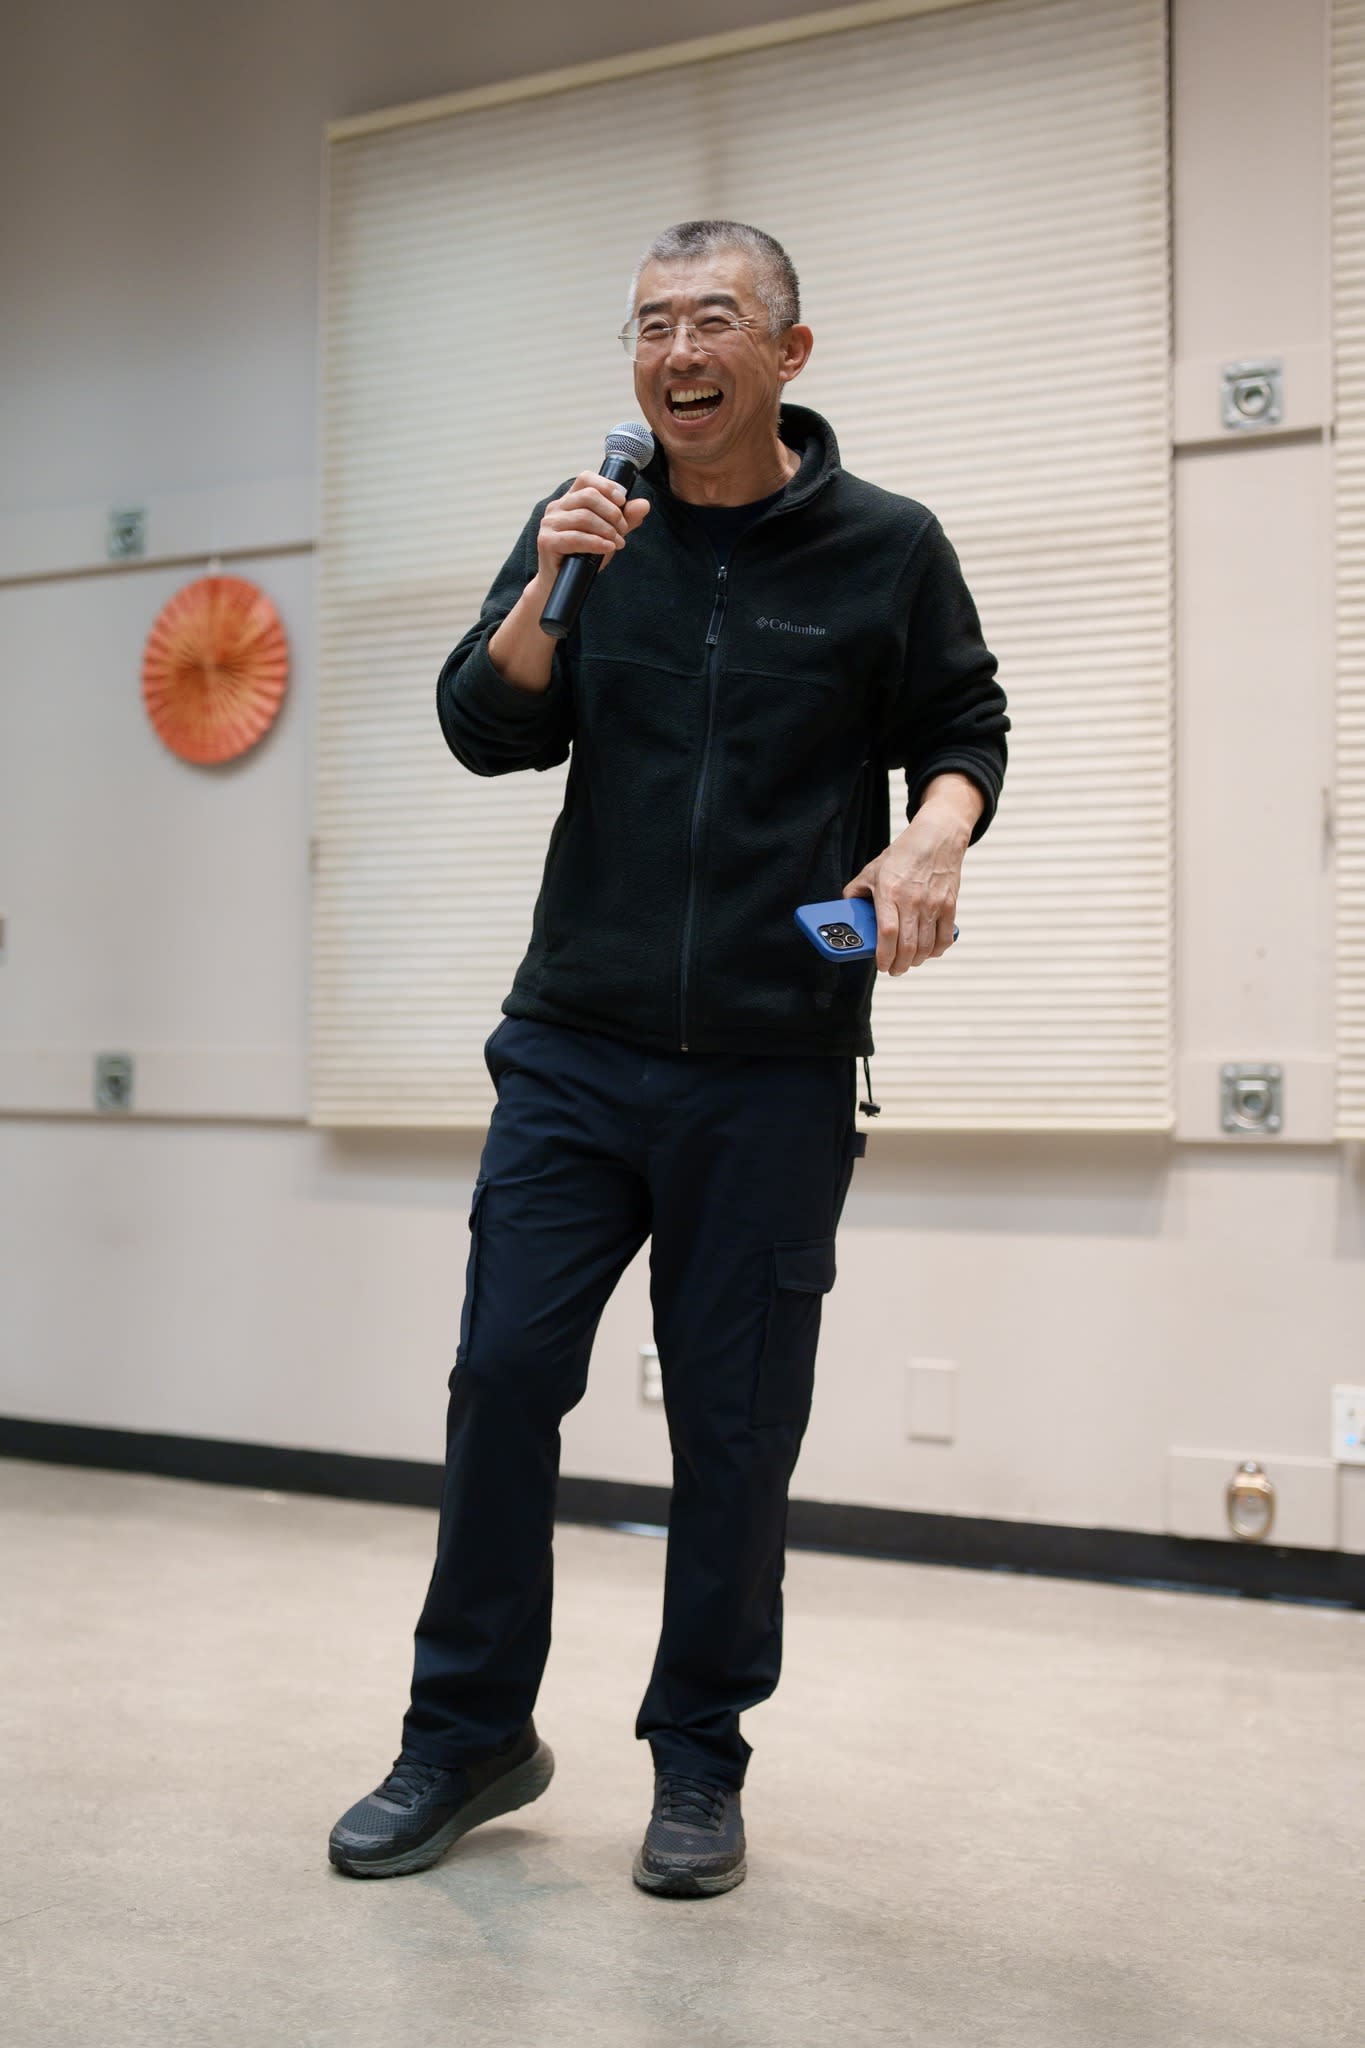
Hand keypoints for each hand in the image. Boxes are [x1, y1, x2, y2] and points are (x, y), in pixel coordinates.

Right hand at [535, 471, 649, 586]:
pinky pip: (575, 538)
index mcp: (569, 500)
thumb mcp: (609, 534)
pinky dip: (596, 542)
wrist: (563, 583)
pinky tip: (608, 548)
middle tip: (623, 530)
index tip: (622, 502)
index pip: (586, 478)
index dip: (607, 486)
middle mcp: (557, 507)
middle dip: (613, 513)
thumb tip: (644, 504)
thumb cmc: (584, 556)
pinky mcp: (546, 541)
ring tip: (618, 543)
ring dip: (607, 530)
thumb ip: (625, 519)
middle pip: (589, 496)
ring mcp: (549, 524)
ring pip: (584, 517)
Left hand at [842, 799, 973, 973]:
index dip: (884, 955)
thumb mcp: (871, 870)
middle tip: (893, 969)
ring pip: (927, 946)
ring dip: (916, 961)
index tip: (881, 965)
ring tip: (908, 962)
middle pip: (908, 946)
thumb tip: (846, 913)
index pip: (887, 933)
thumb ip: (855, 893)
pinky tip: (928, 952)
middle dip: (899, 966)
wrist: (937, 838)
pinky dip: (937, 951)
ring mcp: (934, 904)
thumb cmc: (903, 855)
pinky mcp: (950, 905)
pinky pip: (945, 938)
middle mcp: (913, 900)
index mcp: (889, 892)